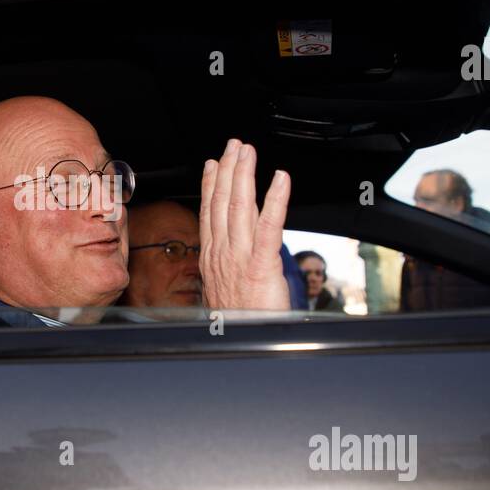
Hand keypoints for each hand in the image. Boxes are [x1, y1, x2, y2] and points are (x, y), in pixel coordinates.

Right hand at [199, 139, 291, 311]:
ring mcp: (239, 257)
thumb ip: (226, 268)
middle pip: (222, 203)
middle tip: (235, 146)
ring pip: (239, 207)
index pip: (209, 213)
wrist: (243, 344)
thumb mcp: (223, 292)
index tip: (213, 164)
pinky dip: (275, 199)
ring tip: (248, 152)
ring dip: (244, 175)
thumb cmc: (238, 323)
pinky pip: (269, 226)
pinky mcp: (261, 265)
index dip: (211, 185)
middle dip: (228, 170)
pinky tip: (280, 179)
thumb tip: (228, 257)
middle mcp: (222, 253)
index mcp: (212, 258)